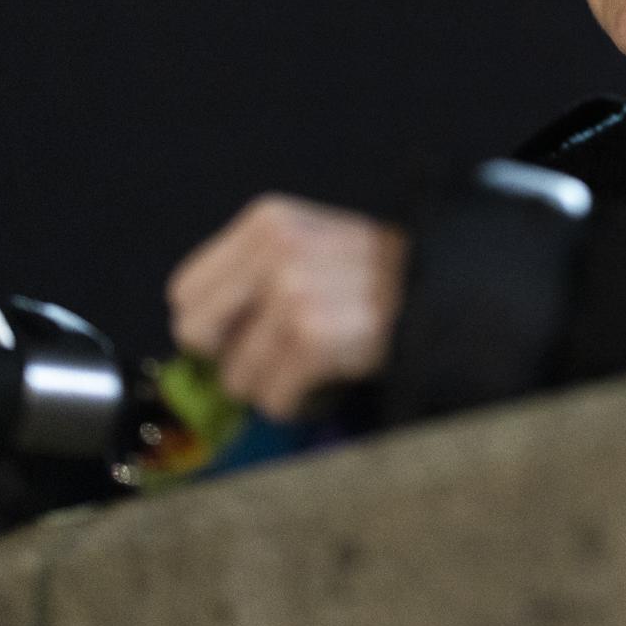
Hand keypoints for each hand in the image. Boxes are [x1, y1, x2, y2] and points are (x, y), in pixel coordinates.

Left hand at [167, 194, 408, 420]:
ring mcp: (294, 295)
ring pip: (236, 376)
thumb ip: (249, 274)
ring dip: (271, 384)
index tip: (245, 331)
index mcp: (266, 222)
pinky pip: (273, 399)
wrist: (441, 289)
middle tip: (269, 354)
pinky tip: (322, 381)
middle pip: (196, 335)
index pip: (184, 292)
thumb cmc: (370, 276)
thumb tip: (193, 338)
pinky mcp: (315, 339)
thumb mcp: (306, 243)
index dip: (211, 323)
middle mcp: (275, 252)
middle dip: (229, 355)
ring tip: (309, 365)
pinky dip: (296, 402)